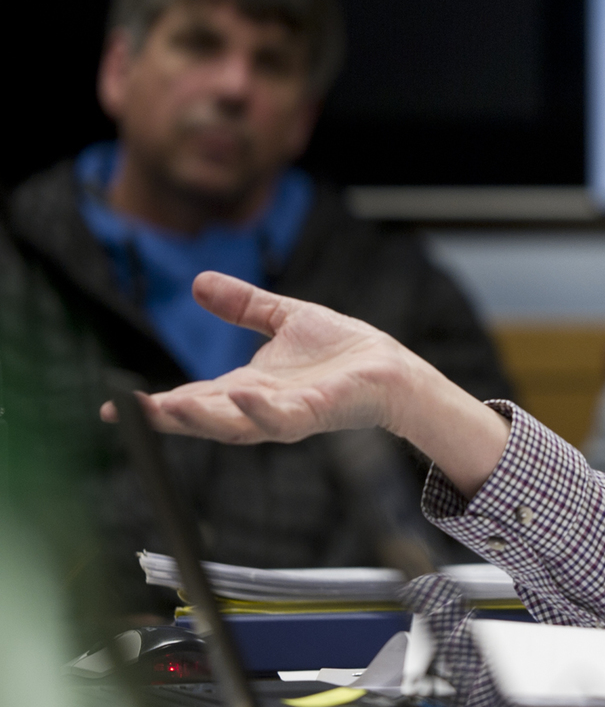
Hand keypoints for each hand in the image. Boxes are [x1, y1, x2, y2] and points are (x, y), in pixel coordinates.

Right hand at [104, 272, 511, 493]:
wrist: (391, 366)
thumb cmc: (342, 349)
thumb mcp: (283, 319)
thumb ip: (243, 305)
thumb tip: (198, 281)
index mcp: (246, 388)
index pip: (192, 399)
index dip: (155, 404)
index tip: (112, 406)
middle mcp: (260, 407)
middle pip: (204, 418)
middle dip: (165, 418)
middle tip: (124, 414)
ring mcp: (287, 414)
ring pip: (236, 425)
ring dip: (201, 419)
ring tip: (167, 407)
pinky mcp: (317, 412)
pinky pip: (284, 418)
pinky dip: (260, 410)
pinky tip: (241, 394)